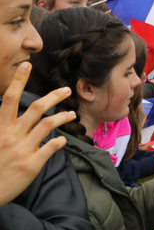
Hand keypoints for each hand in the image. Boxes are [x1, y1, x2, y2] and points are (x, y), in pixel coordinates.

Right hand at [0, 62, 75, 206]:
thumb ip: (6, 126)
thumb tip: (16, 113)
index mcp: (0, 128)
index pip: (9, 99)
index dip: (18, 81)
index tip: (26, 65)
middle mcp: (11, 136)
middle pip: (36, 108)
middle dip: (54, 96)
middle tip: (66, 90)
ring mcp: (22, 149)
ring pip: (48, 125)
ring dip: (63, 117)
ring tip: (72, 115)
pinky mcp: (32, 164)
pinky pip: (52, 146)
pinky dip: (60, 141)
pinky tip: (62, 140)